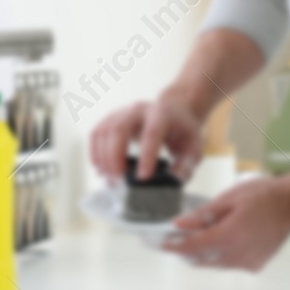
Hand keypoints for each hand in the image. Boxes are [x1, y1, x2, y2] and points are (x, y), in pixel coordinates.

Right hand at [89, 95, 205, 181]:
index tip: (143, 177)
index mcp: (162, 114)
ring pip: (104, 132)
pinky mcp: (111, 118)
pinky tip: (102, 169)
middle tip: (118, 180)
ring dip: (103, 158)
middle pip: (120, 129)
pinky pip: (96, 134)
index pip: (152, 133)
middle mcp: (139, 109)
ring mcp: (122, 112)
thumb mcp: (194, 147)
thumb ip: (186, 165)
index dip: (146, 156)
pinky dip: (95, 154)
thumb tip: (172, 180)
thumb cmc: (182, 131)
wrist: (173, 112)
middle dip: (115, 156)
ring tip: (111, 180)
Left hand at [161, 175, 289, 271]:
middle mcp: (237, 255)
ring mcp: (247, 262)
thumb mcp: (228, 198)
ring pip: (214, 263)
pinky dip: (221, 254)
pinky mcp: (256, 264)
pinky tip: (225, 238)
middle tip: (173, 237)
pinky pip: (230, 263)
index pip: (190, 248)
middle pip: (200, 259)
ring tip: (200, 234)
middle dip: (184, 249)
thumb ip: (202, 215)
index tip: (156, 244)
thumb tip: (179, 223)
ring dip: (203, 252)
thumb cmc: (264, 195)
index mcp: (228, 236)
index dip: (170, 247)